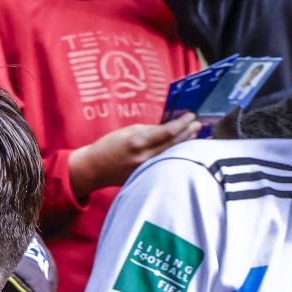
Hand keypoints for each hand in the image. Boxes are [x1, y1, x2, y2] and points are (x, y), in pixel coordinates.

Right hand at [69, 112, 199, 200]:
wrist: (93, 169)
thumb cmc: (108, 146)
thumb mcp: (127, 131)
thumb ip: (148, 130)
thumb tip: (167, 127)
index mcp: (138, 142)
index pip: (167, 131)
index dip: (182, 123)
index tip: (191, 115)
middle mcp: (144, 157)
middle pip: (174, 143)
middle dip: (188, 132)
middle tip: (198, 123)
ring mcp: (146, 169)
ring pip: (172, 154)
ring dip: (185, 143)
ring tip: (195, 134)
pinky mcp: (146, 176)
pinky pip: (165, 162)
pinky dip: (175, 153)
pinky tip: (182, 148)